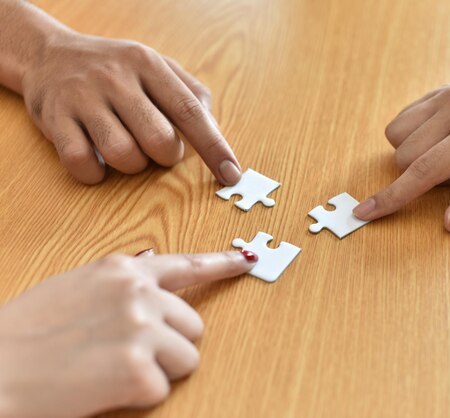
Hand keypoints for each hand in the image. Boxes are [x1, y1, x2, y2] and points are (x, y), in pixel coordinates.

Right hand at [0, 251, 255, 416]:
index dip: (222, 264)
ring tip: (113, 368)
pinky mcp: (139, 370)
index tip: (246, 261)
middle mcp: (139, 293)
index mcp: (122, 270)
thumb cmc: (24, 332)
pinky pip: (163, 389)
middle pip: (193, 325)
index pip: (187, 265)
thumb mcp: (75, 287)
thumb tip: (154, 262)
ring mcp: (141, 329)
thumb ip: (120, 279)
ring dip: (160, 369)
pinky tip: (103, 387)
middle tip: (128, 352)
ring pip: (188, 357)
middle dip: (171, 342)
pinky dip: (139, 395)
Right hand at [21, 31, 241, 184]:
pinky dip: (95, 174)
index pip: (190, 112)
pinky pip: (82, 165)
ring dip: (132, 165)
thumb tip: (215, 132)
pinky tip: (97, 160)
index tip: (231, 174)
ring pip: (123, 156)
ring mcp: (82, 98)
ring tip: (125, 147)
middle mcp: (116, 78)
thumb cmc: (117, 70)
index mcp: (148, 65)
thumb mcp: (158, 66)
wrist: (48, 54)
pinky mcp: (54, 119)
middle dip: (166, 156)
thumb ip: (192, 94)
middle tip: (156, 146)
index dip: (214, 148)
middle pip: (159, 140)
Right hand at [353, 75, 449, 230]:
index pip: (423, 171)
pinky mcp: (441, 91)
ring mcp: (447, 95)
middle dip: (422, 174)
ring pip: (397, 136)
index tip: (365, 212)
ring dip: (415, 156)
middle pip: (404, 155)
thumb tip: (448, 222)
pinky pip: (402, 121)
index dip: (392, 197)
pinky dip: (412, 138)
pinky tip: (442, 140)